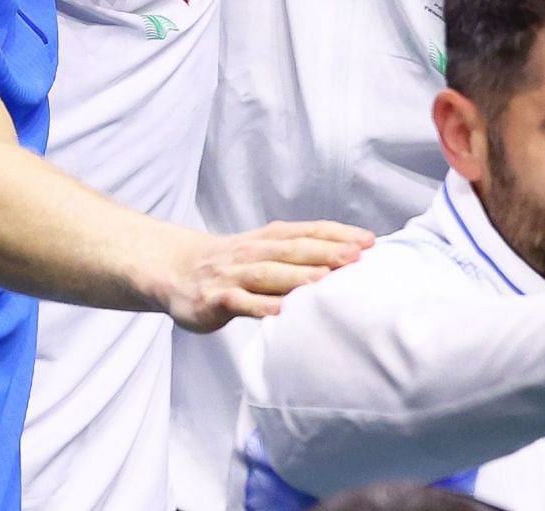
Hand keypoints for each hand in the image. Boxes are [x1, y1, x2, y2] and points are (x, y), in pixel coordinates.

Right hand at [162, 219, 372, 332]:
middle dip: (325, 252)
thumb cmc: (232, 263)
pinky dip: (258, 306)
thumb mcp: (264, 250)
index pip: (308, 232)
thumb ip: (297, 254)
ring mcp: (233, 275)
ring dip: (296, 277)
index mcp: (269, 238)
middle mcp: (253, 251)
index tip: (369, 241)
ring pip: (267, 274)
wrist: (175, 269)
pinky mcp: (215, 299)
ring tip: (323, 282)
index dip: (338, 234)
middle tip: (355, 257)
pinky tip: (278, 312)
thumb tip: (347, 260)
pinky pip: (238, 302)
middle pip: (292, 250)